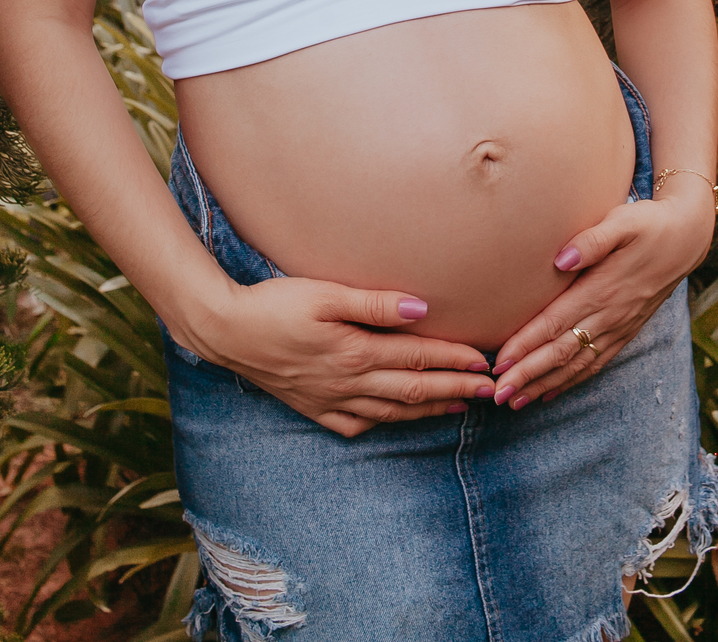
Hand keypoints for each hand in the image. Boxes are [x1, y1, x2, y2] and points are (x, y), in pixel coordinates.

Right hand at [183, 274, 497, 436]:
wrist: (226, 332)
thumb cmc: (275, 304)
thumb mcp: (324, 294)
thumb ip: (374, 303)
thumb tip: (422, 309)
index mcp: (355, 352)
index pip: (418, 357)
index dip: (454, 360)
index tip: (485, 362)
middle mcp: (349, 383)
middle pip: (414, 389)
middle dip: (456, 389)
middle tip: (491, 390)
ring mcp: (331, 400)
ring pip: (392, 411)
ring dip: (430, 409)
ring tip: (460, 406)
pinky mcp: (315, 408)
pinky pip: (359, 424)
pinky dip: (386, 422)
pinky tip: (398, 419)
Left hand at [489, 184, 715, 409]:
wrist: (685, 238)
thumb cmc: (648, 225)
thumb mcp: (623, 222)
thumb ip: (593, 239)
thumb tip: (560, 259)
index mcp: (602, 290)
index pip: (555, 323)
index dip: (526, 345)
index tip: (500, 363)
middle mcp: (609, 315)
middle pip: (561, 352)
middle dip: (528, 375)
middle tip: (497, 394)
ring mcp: (619, 327)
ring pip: (577, 365)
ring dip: (544, 384)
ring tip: (515, 402)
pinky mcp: (627, 331)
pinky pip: (596, 363)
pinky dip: (572, 380)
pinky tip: (551, 392)